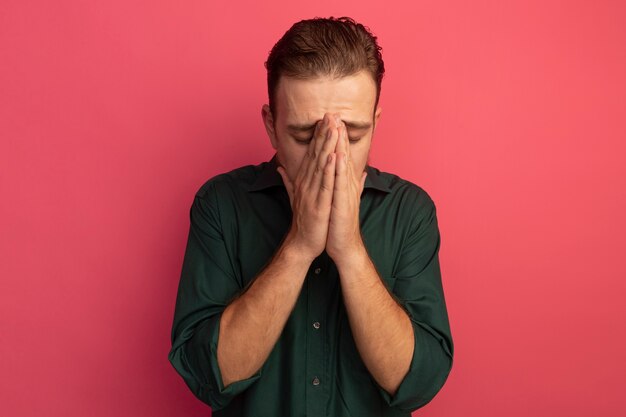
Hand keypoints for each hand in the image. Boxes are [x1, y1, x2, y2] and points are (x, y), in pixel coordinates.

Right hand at [277, 114, 340, 261]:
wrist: (302, 243)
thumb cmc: (303, 220)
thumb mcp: (296, 196)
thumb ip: (289, 180)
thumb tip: (280, 168)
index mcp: (304, 180)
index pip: (312, 153)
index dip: (319, 135)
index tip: (326, 118)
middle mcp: (306, 182)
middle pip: (315, 153)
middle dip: (323, 133)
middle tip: (330, 114)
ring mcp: (311, 192)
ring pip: (320, 164)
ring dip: (326, 145)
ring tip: (333, 127)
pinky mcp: (317, 203)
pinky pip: (324, 184)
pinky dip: (328, 169)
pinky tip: (332, 155)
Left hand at [326, 118, 366, 265]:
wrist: (344, 246)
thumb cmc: (340, 224)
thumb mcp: (342, 200)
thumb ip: (351, 185)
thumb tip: (360, 173)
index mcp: (345, 183)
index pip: (341, 157)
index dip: (338, 139)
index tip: (333, 120)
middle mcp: (348, 185)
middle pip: (344, 156)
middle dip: (340, 136)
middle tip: (336, 114)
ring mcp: (347, 193)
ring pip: (344, 165)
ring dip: (341, 146)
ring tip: (337, 127)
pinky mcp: (343, 203)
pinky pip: (340, 184)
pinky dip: (339, 169)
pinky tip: (337, 155)